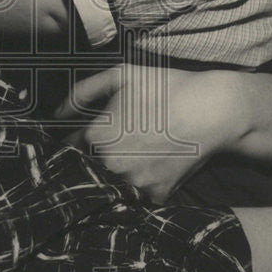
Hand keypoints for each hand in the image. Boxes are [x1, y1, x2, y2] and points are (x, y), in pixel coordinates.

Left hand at [55, 64, 246, 204]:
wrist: (213, 109)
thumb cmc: (167, 88)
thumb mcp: (121, 75)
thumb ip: (83, 92)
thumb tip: (58, 112)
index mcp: (97, 135)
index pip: (72, 146)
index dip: (80, 141)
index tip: (93, 136)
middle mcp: (111, 163)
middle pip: (93, 166)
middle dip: (101, 156)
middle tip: (126, 141)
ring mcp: (135, 182)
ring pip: (116, 183)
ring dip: (121, 173)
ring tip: (143, 151)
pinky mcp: (157, 195)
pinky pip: (140, 195)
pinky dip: (145, 184)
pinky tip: (157, 164)